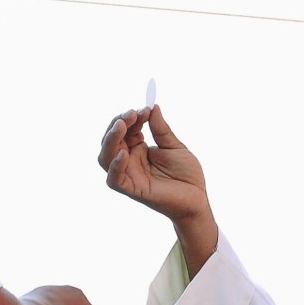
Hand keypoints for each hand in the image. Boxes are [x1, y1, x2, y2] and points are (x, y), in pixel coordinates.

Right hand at [98, 106, 210, 223]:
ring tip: (122, 126)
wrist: (197, 198)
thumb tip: (153, 106)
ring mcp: (129, 176)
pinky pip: (115, 180)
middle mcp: (129, 162)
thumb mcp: (174, 146)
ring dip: (110, 140)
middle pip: (111, 141)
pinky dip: (115, 166)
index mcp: (138, 150)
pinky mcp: (133, 190)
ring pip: (106, 158)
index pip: (125, 130)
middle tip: (132, 113)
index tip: (145, 109)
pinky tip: (124, 153)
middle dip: (118, 124)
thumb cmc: (186, 174)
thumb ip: (161, 129)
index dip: (131, 117)